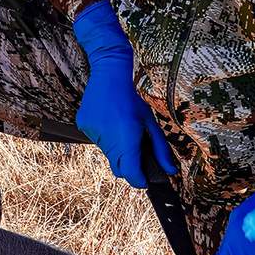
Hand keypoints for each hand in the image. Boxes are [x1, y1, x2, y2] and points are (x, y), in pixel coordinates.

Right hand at [73, 0, 176, 188]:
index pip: (130, 172)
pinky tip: (109, 121)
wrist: (109, 74)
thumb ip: (160, 149)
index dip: (139, 180)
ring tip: (121, 128)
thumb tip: (170, 170)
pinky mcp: (83, 126)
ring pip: (108, 155)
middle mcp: (108, 138)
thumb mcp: (151, 123)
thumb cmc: (133, 98)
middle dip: (129, 165)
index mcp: (127, 137)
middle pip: (118, 167)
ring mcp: (93, 133)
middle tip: (137, 150)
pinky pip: (97, 142)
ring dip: (117, 149)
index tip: (145, 180)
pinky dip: (105, 138)